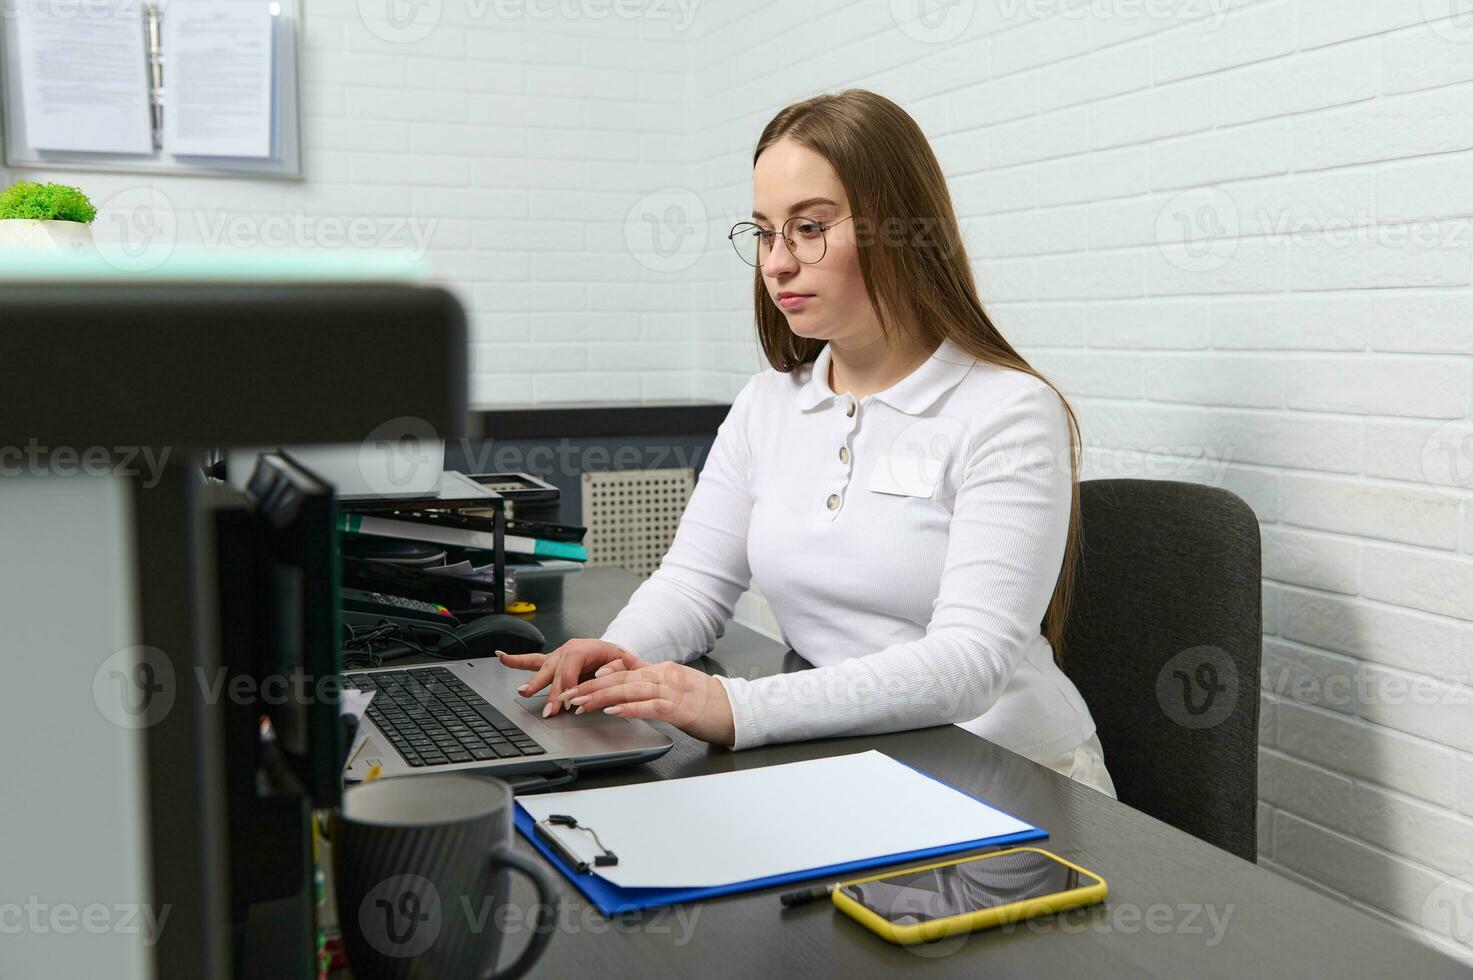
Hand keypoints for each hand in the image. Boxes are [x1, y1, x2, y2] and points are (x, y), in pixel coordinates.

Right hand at [496, 639, 633, 717]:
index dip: (569, 684)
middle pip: (555, 670)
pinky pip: (532, 661)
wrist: (612, 653)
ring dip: (533, 682)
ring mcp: (558, 656)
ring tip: (523, 691)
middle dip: (550, 691)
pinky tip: (502, 657)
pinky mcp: (552, 663)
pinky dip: (516, 661)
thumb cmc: (617, 659)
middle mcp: (568, 650)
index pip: (572, 666)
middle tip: (549, 708)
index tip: (568, 702)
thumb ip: (616, 666)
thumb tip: (603, 673)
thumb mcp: (623, 661)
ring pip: (543, 668)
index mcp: (585, 647)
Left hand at [553, 649, 735, 747]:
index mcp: (662, 671)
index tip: (576, 684)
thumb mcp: (676, 686)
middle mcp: (665, 676)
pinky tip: (614, 711)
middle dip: (591, 687)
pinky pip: (650, 706)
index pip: (623, 671)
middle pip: (621, 679)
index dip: (597, 677)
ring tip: (582, 704)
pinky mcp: (681, 709)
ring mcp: (673, 691)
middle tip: (568, 696)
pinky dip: (630, 708)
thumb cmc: (707, 703)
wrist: (737, 711)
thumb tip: (626, 679)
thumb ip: (651, 682)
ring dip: (603, 697)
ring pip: (631, 690)